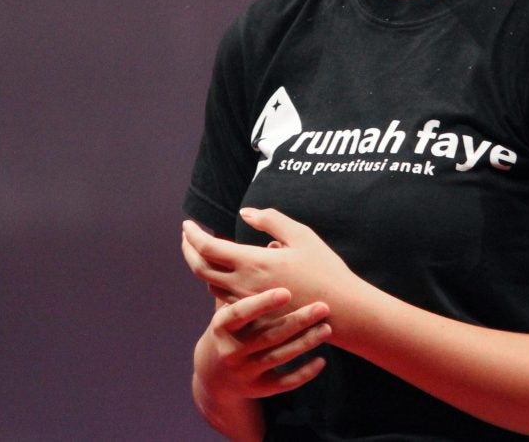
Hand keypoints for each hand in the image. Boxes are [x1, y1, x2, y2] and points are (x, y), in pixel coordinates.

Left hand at [181, 208, 362, 317]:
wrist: (341, 312)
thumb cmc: (325, 269)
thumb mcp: (301, 236)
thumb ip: (271, 221)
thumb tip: (245, 212)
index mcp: (252, 262)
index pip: (208, 248)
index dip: (193, 235)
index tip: (187, 224)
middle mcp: (243, 285)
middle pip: (200, 268)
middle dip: (189, 250)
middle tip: (187, 236)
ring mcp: (248, 304)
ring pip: (211, 284)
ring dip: (202, 266)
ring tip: (204, 251)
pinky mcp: (256, 316)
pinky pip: (226, 297)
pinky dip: (218, 280)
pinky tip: (225, 272)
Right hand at [191, 287, 331, 402]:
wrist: (214, 373)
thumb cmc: (229, 328)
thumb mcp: (226, 307)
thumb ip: (239, 279)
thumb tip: (263, 241)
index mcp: (222, 324)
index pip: (242, 312)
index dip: (262, 303)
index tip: (286, 292)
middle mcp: (231, 350)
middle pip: (266, 335)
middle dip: (296, 321)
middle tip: (323, 306)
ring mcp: (244, 372)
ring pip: (277, 357)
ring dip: (305, 343)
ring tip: (327, 328)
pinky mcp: (258, 389)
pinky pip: (284, 383)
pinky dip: (304, 373)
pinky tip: (322, 361)